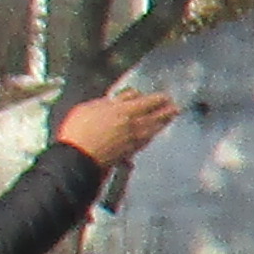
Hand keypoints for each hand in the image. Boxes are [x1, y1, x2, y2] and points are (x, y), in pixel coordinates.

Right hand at [54, 89, 178, 168]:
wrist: (78, 157)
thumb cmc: (79, 130)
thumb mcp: (90, 107)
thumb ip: (110, 101)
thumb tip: (125, 97)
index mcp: (125, 111)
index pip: (148, 102)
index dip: (158, 99)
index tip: (164, 96)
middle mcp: (134, 125)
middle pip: (156, 116)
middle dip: (167, 111)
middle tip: (175, 108)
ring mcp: (133, 140)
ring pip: (153, 130)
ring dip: (163, 124)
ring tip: (168, 119)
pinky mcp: (130, 152)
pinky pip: (146, 142)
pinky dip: (152, 136)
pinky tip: (152, 135)